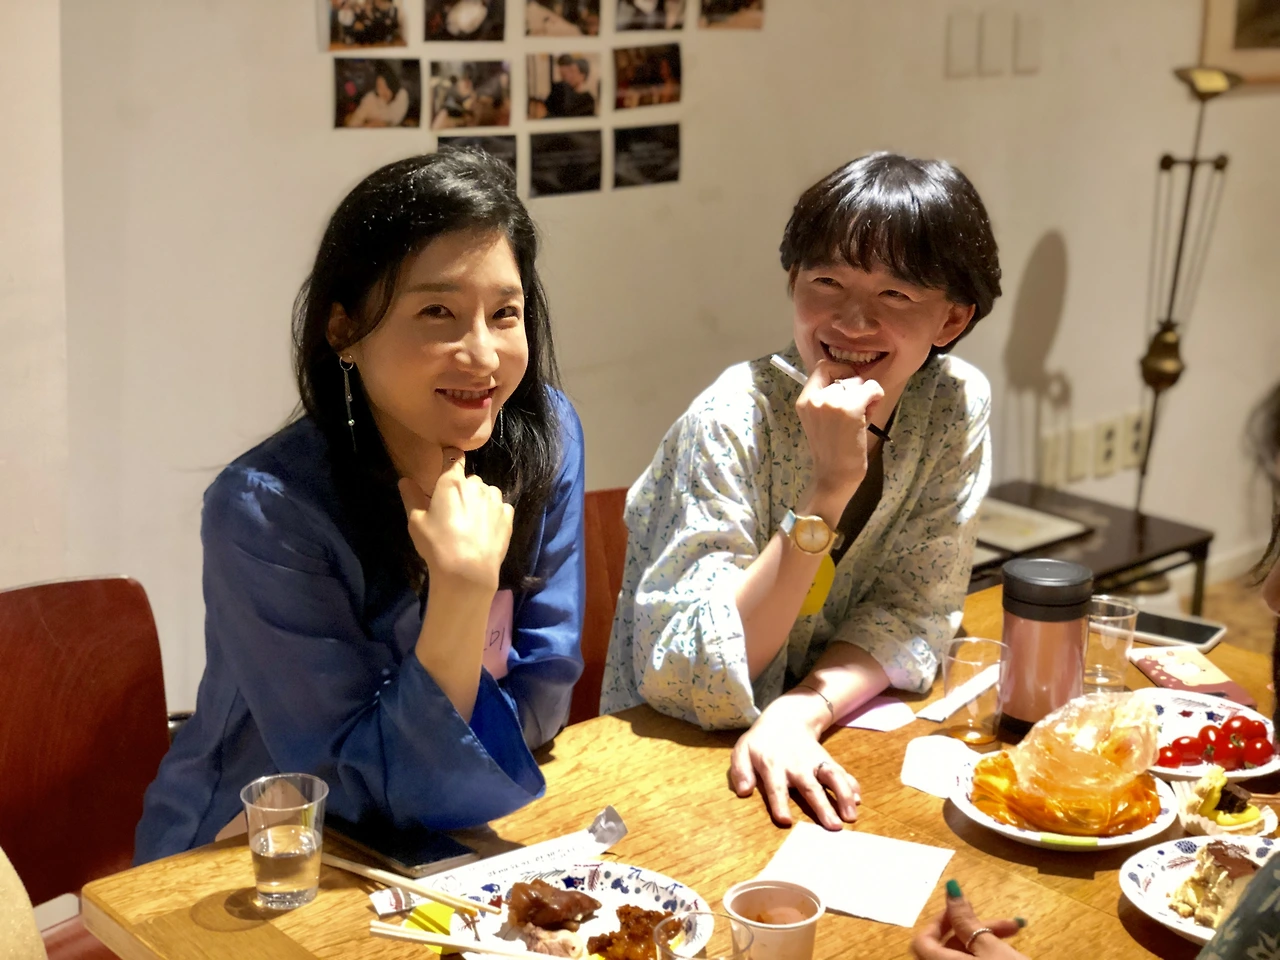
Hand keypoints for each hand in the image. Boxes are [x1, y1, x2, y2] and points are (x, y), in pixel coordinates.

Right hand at [398, 448, 513, 593]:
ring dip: (481, 500)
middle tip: (454, 510)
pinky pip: (501, 507)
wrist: (468, 571)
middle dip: (464, 489)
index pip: (453, 458)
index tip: (448, 462)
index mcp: (451, 483)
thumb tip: (404, 480)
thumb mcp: (416, 522)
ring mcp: (495, 500)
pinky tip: (486, 528)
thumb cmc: (437, 544)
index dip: (451, 458)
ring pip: (488, 492)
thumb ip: (411, 497)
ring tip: (472, 521)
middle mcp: (476, 486)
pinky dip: (495, 513)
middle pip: (470, 480)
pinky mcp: (508, 516)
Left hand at [728, 697, 860, 829]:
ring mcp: (815, 762)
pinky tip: (857, 799)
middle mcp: (797, 765)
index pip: (776, 786)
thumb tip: (743, 791)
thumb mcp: (742, 750)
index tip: (786, 821)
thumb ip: (740, 771)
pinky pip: (841, 772)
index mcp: (773, 765)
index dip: (779, 803)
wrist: (785, 718)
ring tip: (851, 816)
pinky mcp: (827, 761)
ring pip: (832, 777)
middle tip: (834, 826)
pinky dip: (851, 785)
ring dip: (843, 795)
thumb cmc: (761, 742)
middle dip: (822, 806)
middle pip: (811, 787)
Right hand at [794, 360, 885, 508]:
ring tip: (863, 416)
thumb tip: (852, 378)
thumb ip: (827, 398)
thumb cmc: (830, 450)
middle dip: (856, 388)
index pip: (822, 367)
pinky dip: (876, 397)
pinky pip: (872, 388)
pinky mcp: (851, 409)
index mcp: (804, 400)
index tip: (847, 387)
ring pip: (860, 382)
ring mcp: (833, 403)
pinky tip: (871, 414)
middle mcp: (816, 398)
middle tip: (858, 408)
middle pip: (845, 374)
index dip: (839, 371)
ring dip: (867, 395)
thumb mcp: (819, 419)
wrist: (833, 476)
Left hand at [911, 883, 1026, 959]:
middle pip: (946, 949)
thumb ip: (967, 920)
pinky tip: (1010, 955)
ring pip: (962, 958)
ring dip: (986, 944)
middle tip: (1009, 925)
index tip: (965, 910)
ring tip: (1016, 935)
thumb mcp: (993, 950)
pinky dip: (985, 959)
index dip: (941, 921)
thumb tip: (950, 889)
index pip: (922, 941)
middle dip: (975, 931)